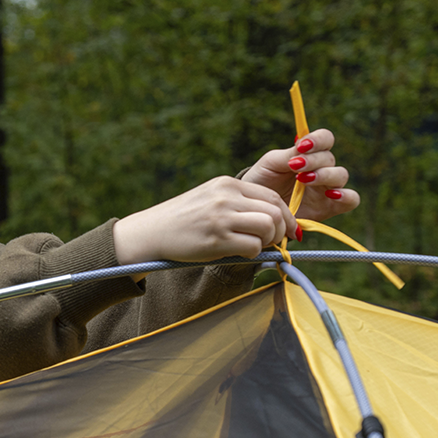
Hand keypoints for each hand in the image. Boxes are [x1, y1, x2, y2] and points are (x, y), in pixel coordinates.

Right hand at [113, 176, 297, 270]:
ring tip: (255, 247)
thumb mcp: (210, 199)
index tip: (286, 229)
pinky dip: (253, 253)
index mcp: (227, 184)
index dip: (284, 214)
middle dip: (280, 230)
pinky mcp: (217, 239)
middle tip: (272, 242)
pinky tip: (238, 252)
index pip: (271, 195)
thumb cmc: (182, 220)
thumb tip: (272, 222)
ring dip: (269, 241)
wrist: (151, 232)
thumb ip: (237, 203)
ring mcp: (222, 217)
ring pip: (268, 227)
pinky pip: (253, 247)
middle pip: (274, 210)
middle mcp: (226, 196)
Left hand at [239, 128, 359, 221]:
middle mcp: (321, 169)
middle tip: (295, 167)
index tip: (301, 146)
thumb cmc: (263, 180)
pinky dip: (346, 196)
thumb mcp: (272, 163)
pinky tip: (331, 195)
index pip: (325, 139)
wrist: (256, 207)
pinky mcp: (330, 207)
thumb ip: (290, 154)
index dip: (318, 140)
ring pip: (341, 175)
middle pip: (330, 158)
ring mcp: (327, 188)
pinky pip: (351, 200)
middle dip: (314, 161)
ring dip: (325, 175)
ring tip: (304, 180)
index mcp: (309, 154)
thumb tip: (304, 148)